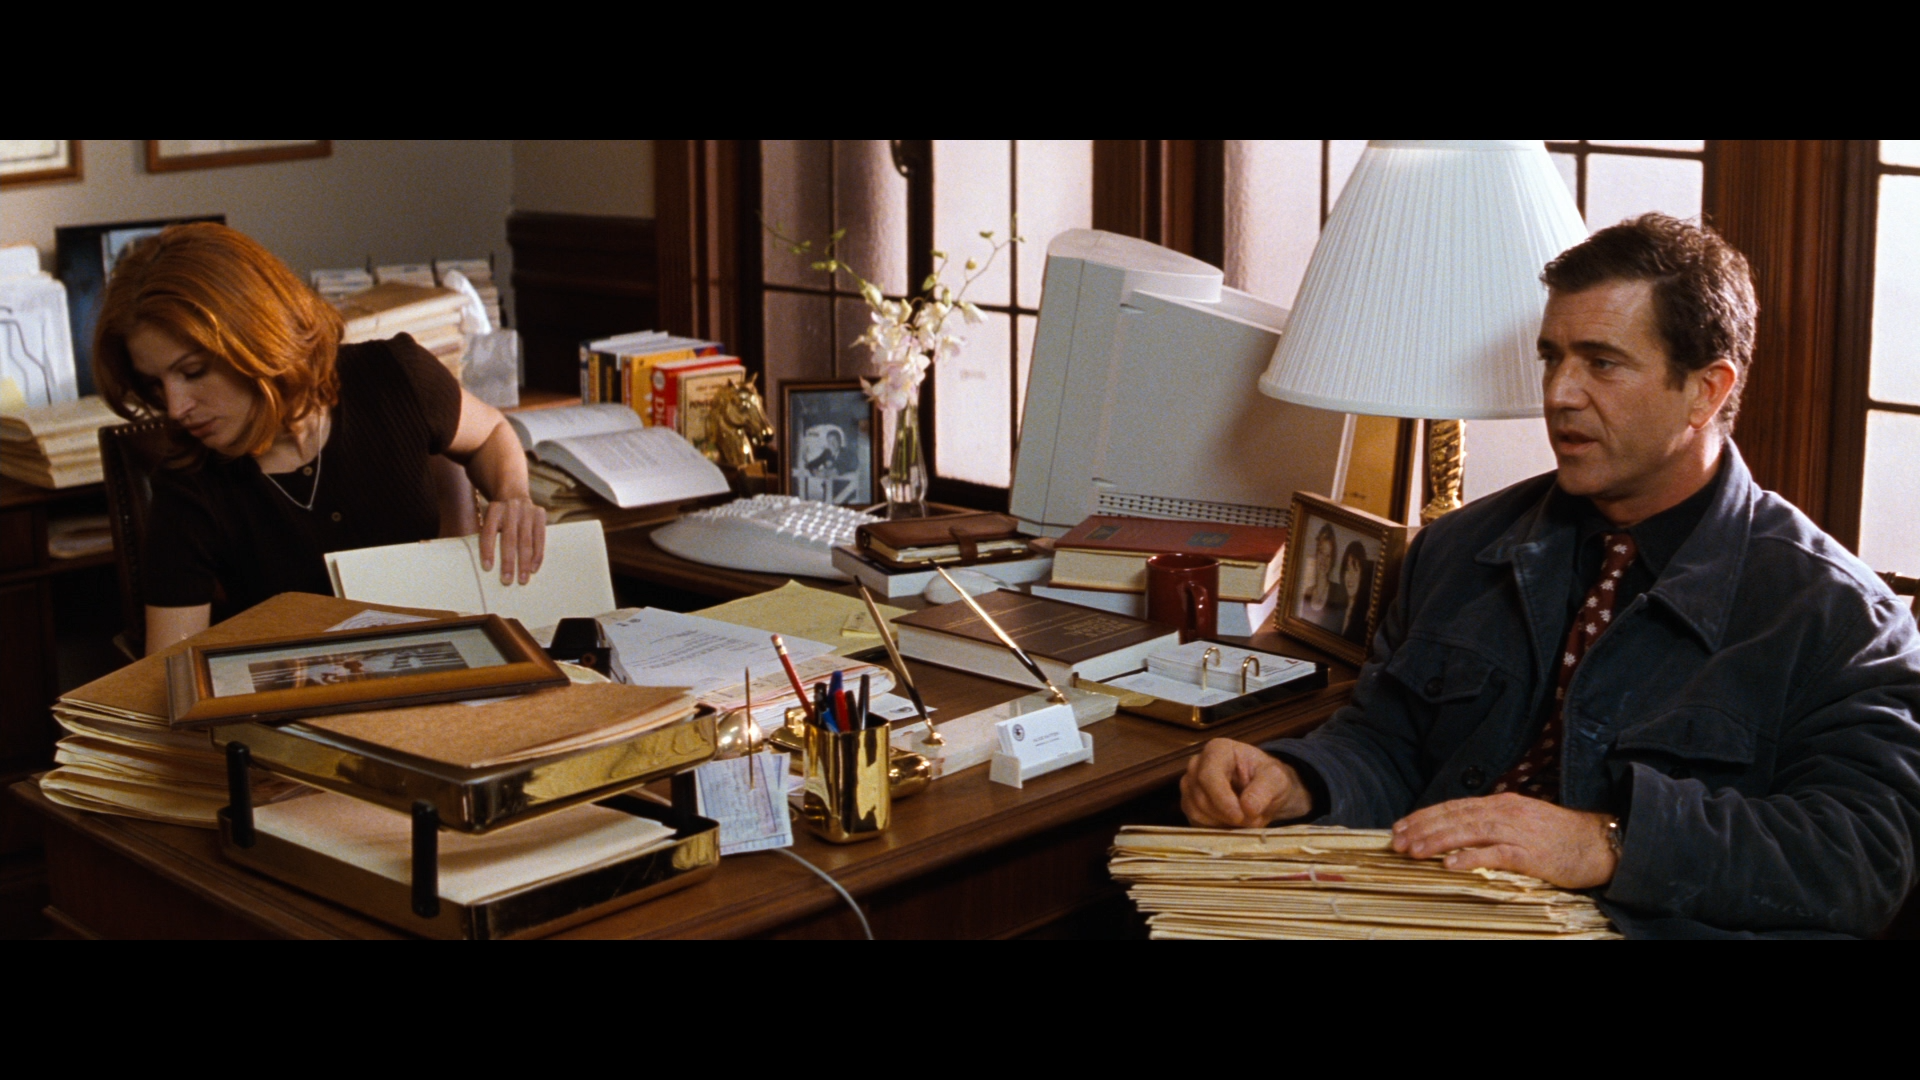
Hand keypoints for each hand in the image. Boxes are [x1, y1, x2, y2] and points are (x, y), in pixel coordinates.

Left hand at [478, 495, 546, 584]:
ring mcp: (527, 511)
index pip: (489, 532)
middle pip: (509, 539)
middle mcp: (510, 508)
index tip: (488, 568)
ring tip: (523, 579)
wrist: (514, 494)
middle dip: (508, 562)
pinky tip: (534, 568)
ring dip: (525, 563)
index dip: (487, 550)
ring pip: (526, 541)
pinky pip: (540, 539)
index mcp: (494, 509)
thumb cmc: (498, 517)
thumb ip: (488, 536)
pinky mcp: (540, 514)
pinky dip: (537, 555)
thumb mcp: (489, 519)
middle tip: (507, 580)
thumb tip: (488, 566)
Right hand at [1180, 738, 1312, 827]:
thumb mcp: (1276, 779)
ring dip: (1222, 822)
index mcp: (1217, 750)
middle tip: (1252, 820)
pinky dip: (1215, 827)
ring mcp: (1190, 784)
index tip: (1240, 816)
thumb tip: (1248, 808)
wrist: (1264, 789)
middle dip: (1226, 814)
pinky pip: (1196, 821)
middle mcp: (1197, 764)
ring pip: (1196, 810)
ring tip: (1245, 819)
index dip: (1222, 798)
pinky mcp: (1189, 803)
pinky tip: (1232, 822)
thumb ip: (1264, 790)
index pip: (1208, 775)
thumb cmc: (1268, 778)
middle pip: (1200, 796)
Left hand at [1391, 794, 1617, 888]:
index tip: (1400, 826)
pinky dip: (1471, 858)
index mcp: (1501, 804)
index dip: (1425, 816)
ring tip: (1414, 850)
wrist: (1601, 843)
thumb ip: (1493, 824)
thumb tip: (1459, 831)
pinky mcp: (1532, 854)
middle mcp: (1506, 813)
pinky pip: (1496, 855)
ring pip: (1469, 832)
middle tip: (1397, 841)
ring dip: (1438, 842)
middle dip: (1423, 829)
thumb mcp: (1522, 822)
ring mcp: (1519, 832)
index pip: (1454, 807)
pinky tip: (1450, 864)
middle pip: (1455, 817)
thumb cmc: (1560, 837)